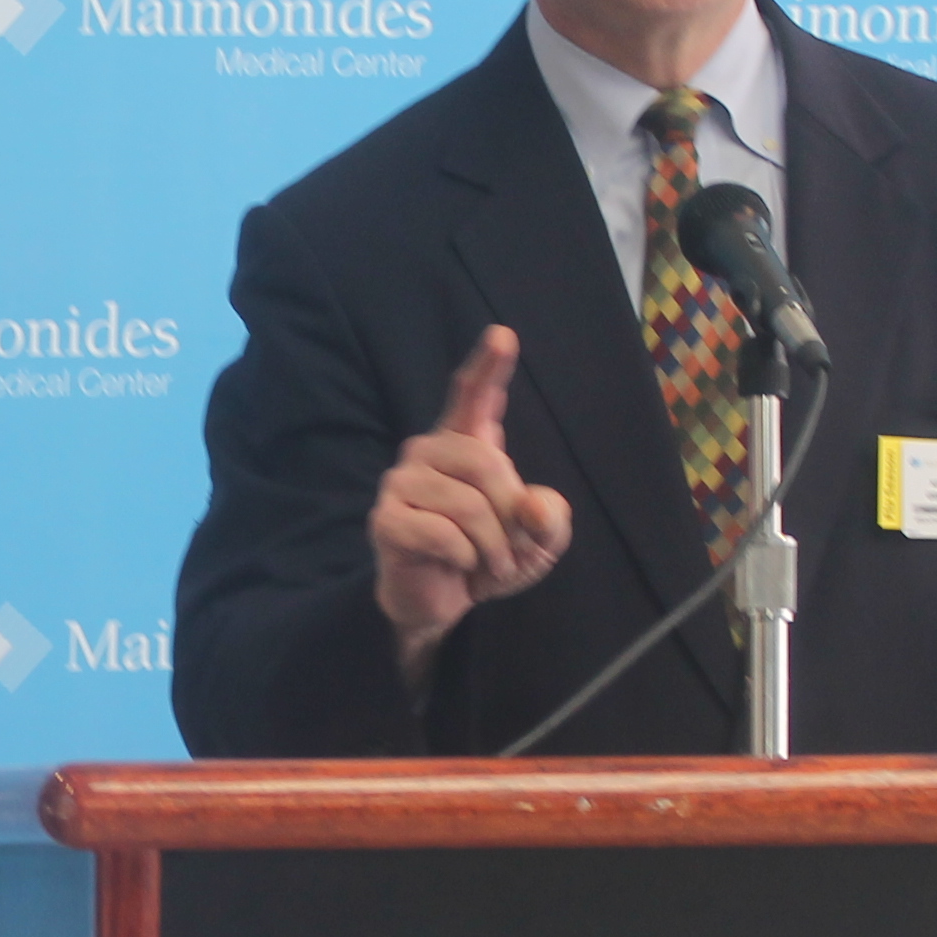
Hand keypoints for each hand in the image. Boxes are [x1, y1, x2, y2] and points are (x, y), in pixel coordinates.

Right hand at [370, 328, 573, 679]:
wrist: (442, 601)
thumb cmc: (487, 557)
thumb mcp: (538, 541)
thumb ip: (549, 520)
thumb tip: (534, 508)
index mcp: (465, 442)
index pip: (474, 395)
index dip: (488, 365)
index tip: (503, 336)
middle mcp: (428, 451)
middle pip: (485, 462)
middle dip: (510, 514)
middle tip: (510, 550)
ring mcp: (401, 482)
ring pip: (467, 504)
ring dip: (492, 546)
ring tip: (488, 564)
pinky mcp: (386, 519)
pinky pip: (442, 533)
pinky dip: (465, 559)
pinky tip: (457, 567)